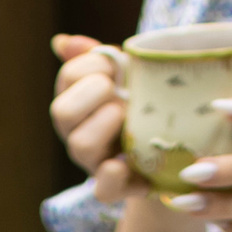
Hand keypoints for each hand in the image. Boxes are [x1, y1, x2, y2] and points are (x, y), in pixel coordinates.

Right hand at [50, 34, 136, 206]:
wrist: (171, 148)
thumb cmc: (143, 103)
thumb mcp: (126, 76)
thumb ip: (97, 58)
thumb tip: (61, 42)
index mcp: (77, 100)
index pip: (68, 76)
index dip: (92, 64)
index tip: (116, 64)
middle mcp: (77, 132)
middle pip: (61, 111)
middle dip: (94, 92)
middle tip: (120, 91)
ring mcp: (93, 161)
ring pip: (80, 145)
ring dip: (106, 123)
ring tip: (129, 115)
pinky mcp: (115, 186)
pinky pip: (103, 189)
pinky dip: (112, 175)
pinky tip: (125, 162)